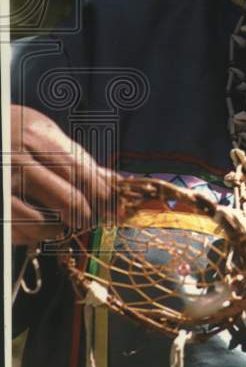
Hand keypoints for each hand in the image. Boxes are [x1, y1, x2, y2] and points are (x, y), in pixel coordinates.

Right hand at [11, 104, 113, 246]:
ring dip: (59, 228)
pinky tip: (39, 227)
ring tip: (63, 224)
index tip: (111, 205)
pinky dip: (33, 234)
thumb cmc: (10, 133)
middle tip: (90, 219)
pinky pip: (18, 229)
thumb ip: (73, 153)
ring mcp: (1, 181)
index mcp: (34, 134)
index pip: (79, 170)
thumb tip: (114, 178)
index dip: (100, 192)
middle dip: (86, 214)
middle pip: (66, 197)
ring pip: (42, 220)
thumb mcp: (39, 131)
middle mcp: (16, 157)